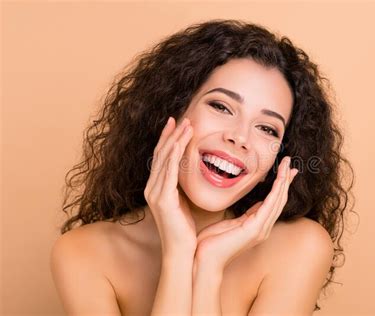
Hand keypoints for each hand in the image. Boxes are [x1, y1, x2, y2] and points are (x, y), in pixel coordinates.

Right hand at [144, 116, 196, 256]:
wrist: (181, 250)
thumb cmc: (185, 229)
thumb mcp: (183, 202)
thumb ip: (182, 186)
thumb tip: (190, 172)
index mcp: (156, 188)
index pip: (160, 158)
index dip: (167, 139)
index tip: (176, 124)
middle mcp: (151, 188)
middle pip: (161, 154)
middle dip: (172, 135)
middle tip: (183, 118)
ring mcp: (155, 193)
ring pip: (165, 160)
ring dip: (176, 140)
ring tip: (187, 125)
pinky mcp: (162, 199)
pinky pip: (169, 172)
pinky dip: (174, 155)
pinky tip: (181, 143)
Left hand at [194, 156, 297, 269]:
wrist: (204, 260)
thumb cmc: (212, 243)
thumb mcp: (232, 223)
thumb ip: (245, 215)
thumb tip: (255, 205)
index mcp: (257, 226)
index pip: (273, 202)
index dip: (280, 186)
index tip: (285, 170)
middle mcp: (263, 228)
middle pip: (280, 199)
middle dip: (285, 179)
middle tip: (289, 161)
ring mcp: (261, 229)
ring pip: (278, 200)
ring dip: (283, 181)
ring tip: (286, 165)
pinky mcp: (255, 229)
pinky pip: (269, 206)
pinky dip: (276, 191)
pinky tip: (280, 179)